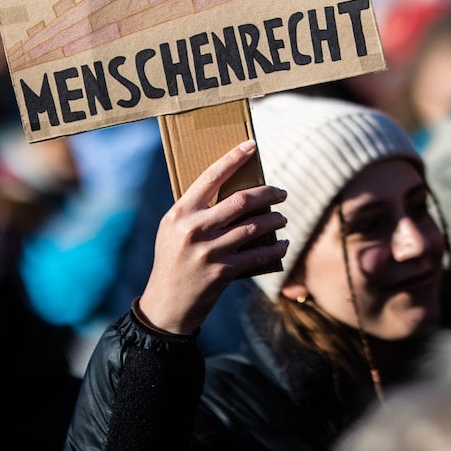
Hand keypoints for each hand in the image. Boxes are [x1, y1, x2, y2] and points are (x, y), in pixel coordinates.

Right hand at [138, 140, 287, 333]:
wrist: (167, 304)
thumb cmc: (173, 260)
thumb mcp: (173, 230)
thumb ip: (196, 210)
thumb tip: (233, 189)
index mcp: (180, 212)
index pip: (211, 176)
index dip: (234, 158)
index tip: (252, 146)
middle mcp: (193, 228)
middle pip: (241, 201)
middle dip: (268, 194)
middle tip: (281, 192)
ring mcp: (208, 251)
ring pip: (253, 227)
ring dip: (274, 220)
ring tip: (282, 217)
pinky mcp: (222, 272)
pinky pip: (257, 255)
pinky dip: (275, 249)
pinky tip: (284, 244)